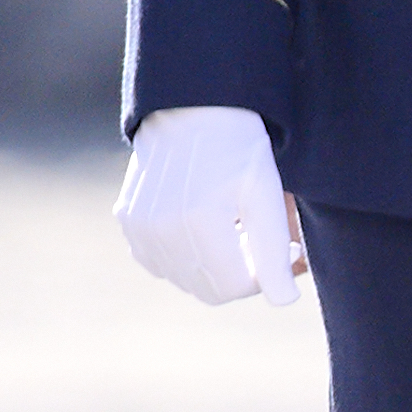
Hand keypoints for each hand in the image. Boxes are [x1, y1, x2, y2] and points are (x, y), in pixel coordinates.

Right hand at [114, 105, 302, 307]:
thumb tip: (284, 303)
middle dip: (240, 275)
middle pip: (208, 289)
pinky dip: (182, 257)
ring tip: (235, 230)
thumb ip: (274, 251)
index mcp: (198, 224)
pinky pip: (157, 262)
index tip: (284, 250)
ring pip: (183, 278)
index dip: (265, 277)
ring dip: (213, 266)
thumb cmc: (238, 147)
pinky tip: (203, 227)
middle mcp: (160, 231)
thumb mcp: (265, 194)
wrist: (192, 107)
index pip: (235, 287)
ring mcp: (138, 228)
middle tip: (261, 243)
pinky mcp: (127, 221)